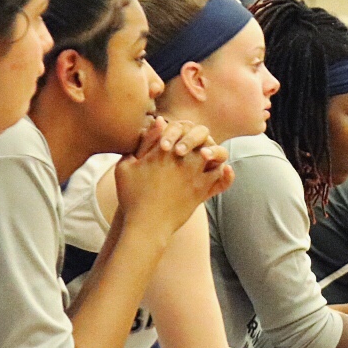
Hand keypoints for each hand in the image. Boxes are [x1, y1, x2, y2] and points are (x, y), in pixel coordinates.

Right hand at [115, 121, 232, 235]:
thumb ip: (141, 142)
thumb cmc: (131, 196)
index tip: (177, 139)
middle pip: (200, 136)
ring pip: (214, 153)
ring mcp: (194, 175)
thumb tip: (159, 121)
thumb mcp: (125, 167)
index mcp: (162, 151)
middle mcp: (181, 160)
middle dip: (197, 138)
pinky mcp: (202, 190)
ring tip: (205, 157)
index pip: (178, 128)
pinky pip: (220, 175)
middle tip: (194, 145)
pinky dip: (222, 171)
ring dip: (212, 152)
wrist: (145, 226)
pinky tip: (217, 170)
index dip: (179, 130)